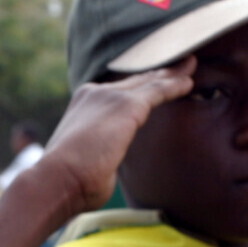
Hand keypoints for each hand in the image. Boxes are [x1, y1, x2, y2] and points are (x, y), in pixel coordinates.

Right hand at [33, 59, 195, 216]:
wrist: (57, 179)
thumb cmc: (70, 182)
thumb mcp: (87, 160)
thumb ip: (103, 153)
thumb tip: (108, 166)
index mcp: (84, 105)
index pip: (118, 92)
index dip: (140, 87)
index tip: (154, 82)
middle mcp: (96, 94)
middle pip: (135, 80)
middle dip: (158, 73)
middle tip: (180, 65)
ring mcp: (110, 97)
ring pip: (149, 82)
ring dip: (172, 75)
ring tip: (190, 65)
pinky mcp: (126, 105)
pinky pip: (158, 91)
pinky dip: (174, 86)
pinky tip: (188, 82)